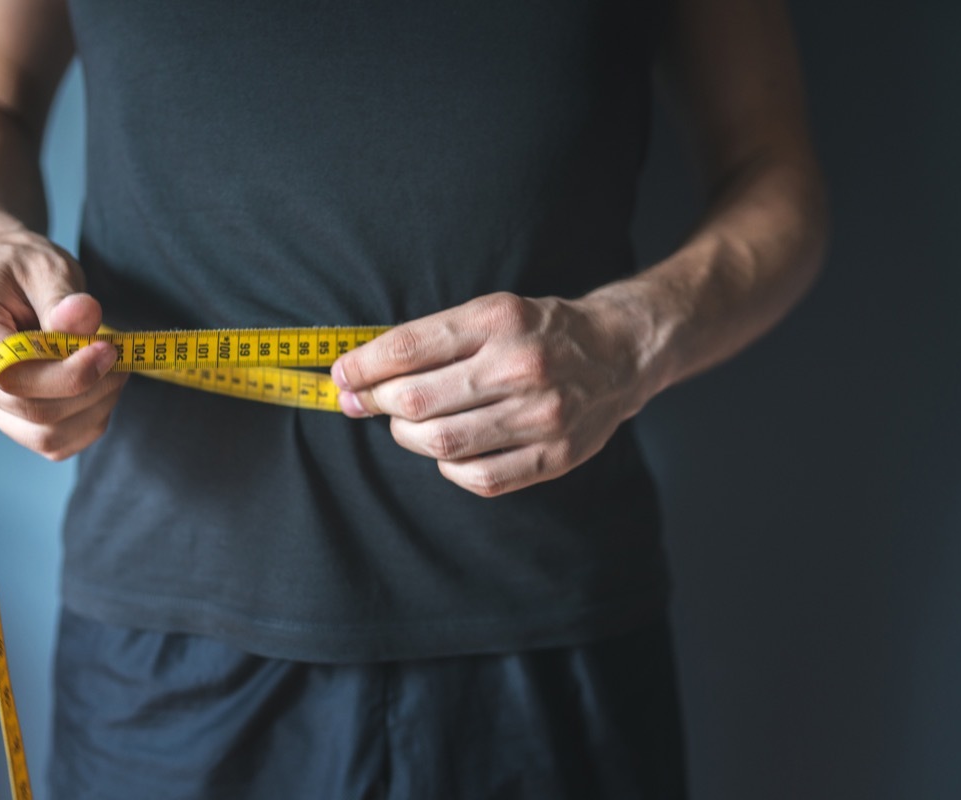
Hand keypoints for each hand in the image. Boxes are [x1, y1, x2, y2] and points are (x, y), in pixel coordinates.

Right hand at [0, 222, 127, 459]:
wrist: (2, 280)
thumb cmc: (22, 269)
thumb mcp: (46, 266)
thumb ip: (63, 296)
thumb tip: (84, 317)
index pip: (8, 373)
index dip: (65, 372)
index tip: (108, 350)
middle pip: (31, 409)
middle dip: (89, 388)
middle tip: (120, 356)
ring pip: (45, 435)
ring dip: (94, 408)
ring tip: (113, 370)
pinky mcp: (6, 419)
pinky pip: (53, 444)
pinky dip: (88, 423)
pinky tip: (99, 390)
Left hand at [330, 291, 655, 496]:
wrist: (619, 354)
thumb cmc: (539, 332)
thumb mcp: (490, 313)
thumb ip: (429, 341)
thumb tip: (356, 376)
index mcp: (499, 320)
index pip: (408, 347)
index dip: (362, 366)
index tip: (342, 375)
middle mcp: (521, 366)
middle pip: (415, 401)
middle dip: (377, 404)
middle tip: (365, 402)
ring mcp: (541, 416)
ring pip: (439, 443)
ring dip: (406, 436)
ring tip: (406, 424)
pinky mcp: (554, 456)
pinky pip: (476, 477)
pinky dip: (447, 467)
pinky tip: (449, 448)